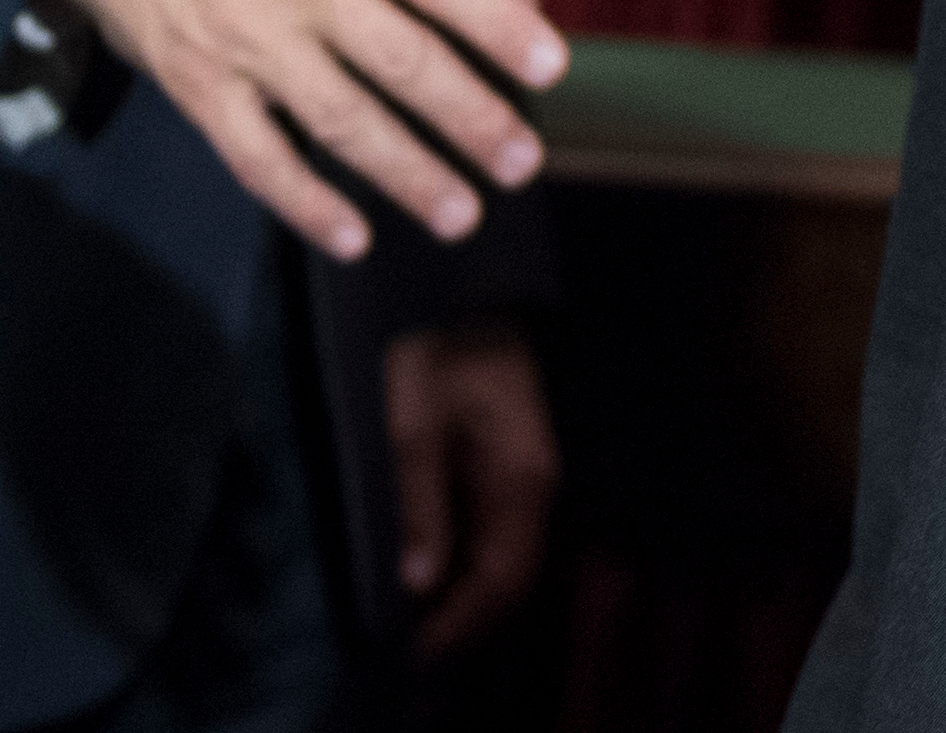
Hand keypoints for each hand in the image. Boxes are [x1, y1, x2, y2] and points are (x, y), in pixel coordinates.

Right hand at [44, 0, 566, 261]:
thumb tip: (523, 7)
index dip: (497, 23)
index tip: (551, 67)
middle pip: (399, 58)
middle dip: (468, 117)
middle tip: (521, 162)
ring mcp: (248, 38)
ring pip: (338, 118)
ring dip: (406, 173)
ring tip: (462, 213)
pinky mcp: (201, 87)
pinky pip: (259, 157)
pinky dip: (306, 202)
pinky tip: (354, 237)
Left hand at [385, 320, 558, 659]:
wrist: (467, 297)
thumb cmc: (439, 350)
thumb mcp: (414, 421)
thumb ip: (419, 502)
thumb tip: (419, 580)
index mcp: (521, 478)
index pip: (503, 577)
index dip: (462, 622)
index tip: (416, 648)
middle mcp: (535, 486)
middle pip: (511, 578)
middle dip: (465, 618)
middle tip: (410, 642)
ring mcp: (526, 478)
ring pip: (506, 560)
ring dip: (466, 594)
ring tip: (414, 617)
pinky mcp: (509, 468)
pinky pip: (496, 533)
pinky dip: (466, 563)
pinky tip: (432, 569)